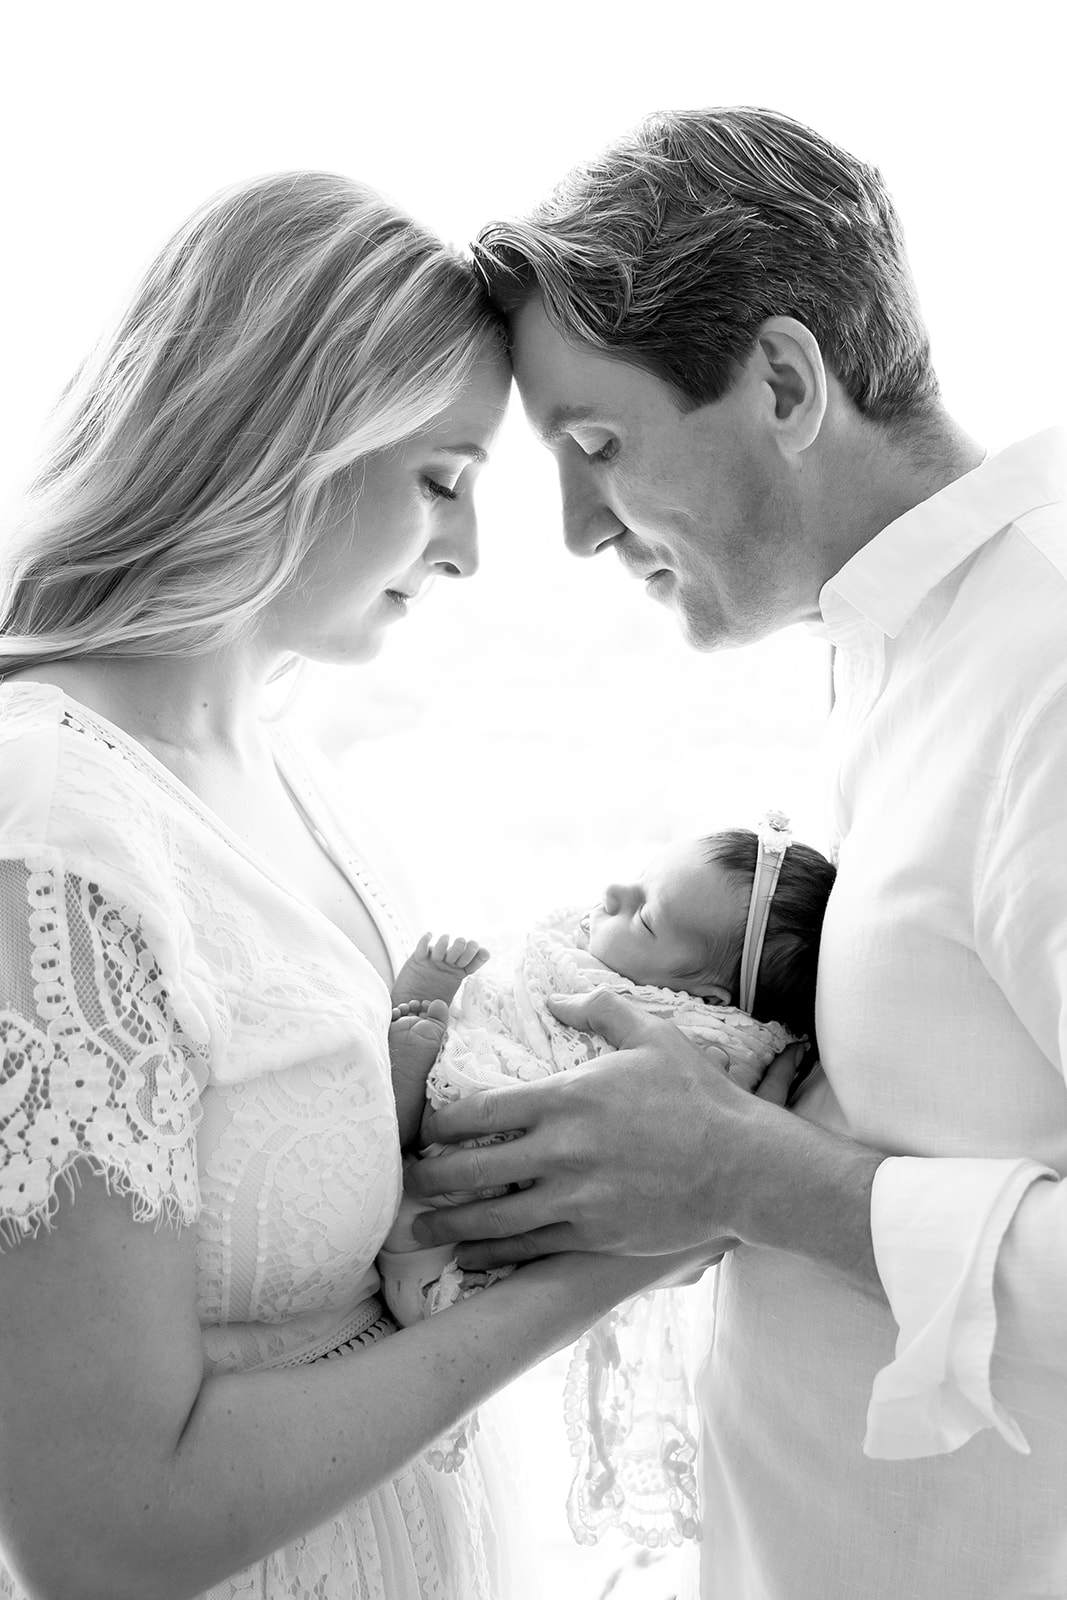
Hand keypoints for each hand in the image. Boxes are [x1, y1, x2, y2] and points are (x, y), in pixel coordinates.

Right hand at [391, 933, 489, 1010]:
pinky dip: (426, 940)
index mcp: (459, 972)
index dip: (479, 954)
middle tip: (455, 961)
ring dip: (443, 945)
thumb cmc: (429, 1007)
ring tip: (438, 957)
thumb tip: (450, 1002)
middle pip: (462, 945)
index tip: (484, 953)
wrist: (408, 1008)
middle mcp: (448, 962)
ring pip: (444, 942)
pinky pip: (423, 946)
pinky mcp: (418, 959)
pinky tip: (429, 936)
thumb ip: (453, 1003)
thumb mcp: (445, 1006)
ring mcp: (433, 959)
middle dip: (462, 948)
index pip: (475, 958)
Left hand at [409, 987, 774, 1265]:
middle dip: (428, 1176)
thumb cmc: (698, 1096)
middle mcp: (561, 1151)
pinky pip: (529, 1248)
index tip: (421, 1129)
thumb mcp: (652, 1035)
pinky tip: (468, 1254)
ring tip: (417, 1227)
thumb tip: (557, 997)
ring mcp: (575, 1198)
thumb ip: (599, 1009)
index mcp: (567, 1099)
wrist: (744, 1165)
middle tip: (403, 1181)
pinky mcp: (594, 1235)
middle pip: (472, 1168)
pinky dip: (492, 1252)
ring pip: (492, 1216)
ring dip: (448, 1222)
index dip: (441, 1123)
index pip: (481, 1112)